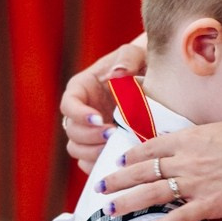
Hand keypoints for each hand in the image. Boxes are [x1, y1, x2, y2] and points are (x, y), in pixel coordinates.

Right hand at [61, 36, 145, 172]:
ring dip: (94, 153)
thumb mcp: (135, 54)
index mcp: (81, 89)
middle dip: (90, 137)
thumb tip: (117, 74)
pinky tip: (118, 162)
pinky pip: (90, 163)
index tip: (99, 119)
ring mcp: (89, 131)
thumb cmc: (141, 62)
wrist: (153, 80)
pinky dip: (100, 166)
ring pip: (78, 150)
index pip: (68, 105)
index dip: (79, 115)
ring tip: (117, 149)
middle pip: (72, 132)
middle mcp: (80, 112)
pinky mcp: (100, 146)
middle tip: (113, 135)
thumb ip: (127, 59)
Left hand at [98, 119, 221, 220]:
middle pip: (143, 170)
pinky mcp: (211, 205)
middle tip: (100, 187)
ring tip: (108, 209)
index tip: (120, 160)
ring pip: (151, 194)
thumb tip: (179, 139)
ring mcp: (197, 184)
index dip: (131, 155)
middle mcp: (187, 160)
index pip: (150, 146)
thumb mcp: (221, 129)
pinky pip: (177, 219)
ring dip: (126, 202)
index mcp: (189, 138)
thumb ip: (197, 137)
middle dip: (117, 179)